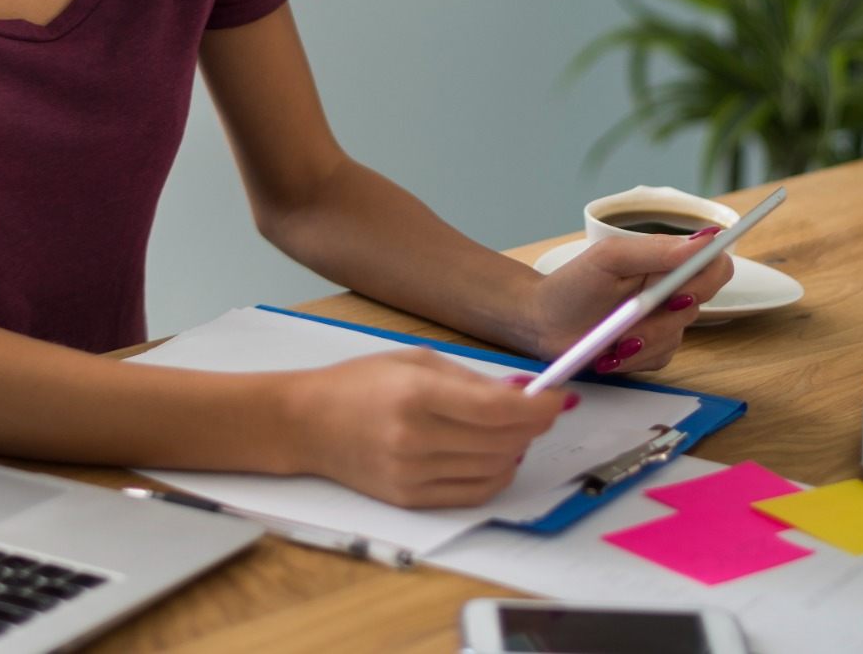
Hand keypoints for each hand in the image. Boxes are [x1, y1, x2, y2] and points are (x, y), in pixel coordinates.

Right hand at [279, 349, 576, 507]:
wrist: (305, 424)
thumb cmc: (359, 383)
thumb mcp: (416, 361)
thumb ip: (472, 380)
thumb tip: (524, 392)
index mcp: (417, 396)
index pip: (499, 410)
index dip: (538, 407)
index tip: (556, 398)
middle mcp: (415, 440)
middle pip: (503, 442)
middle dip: (532, 426)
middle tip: (539, 411)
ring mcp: (412, 475)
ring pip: (494, 471)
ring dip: (517, 451)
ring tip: (514, 431)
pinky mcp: (410, 500)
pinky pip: (473, 494)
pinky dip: (496, 476)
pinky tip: (496, 456)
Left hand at [526, 229, 734, 372]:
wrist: (543, 323)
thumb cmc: (572, 283)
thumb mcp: (610, 258)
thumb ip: (656, 250)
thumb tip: (704, 241)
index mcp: (665, 260)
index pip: (714, 264)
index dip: (708, 278)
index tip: (680, 291)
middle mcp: (670, 290)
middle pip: (699, 304)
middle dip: (661, 316)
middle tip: (630, 317)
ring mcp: (663, 322)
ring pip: (678, 335)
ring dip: (642, 339)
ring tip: (610, 338)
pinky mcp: (652, 350)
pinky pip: (662, 358)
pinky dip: (634, 358)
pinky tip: (611, 353)